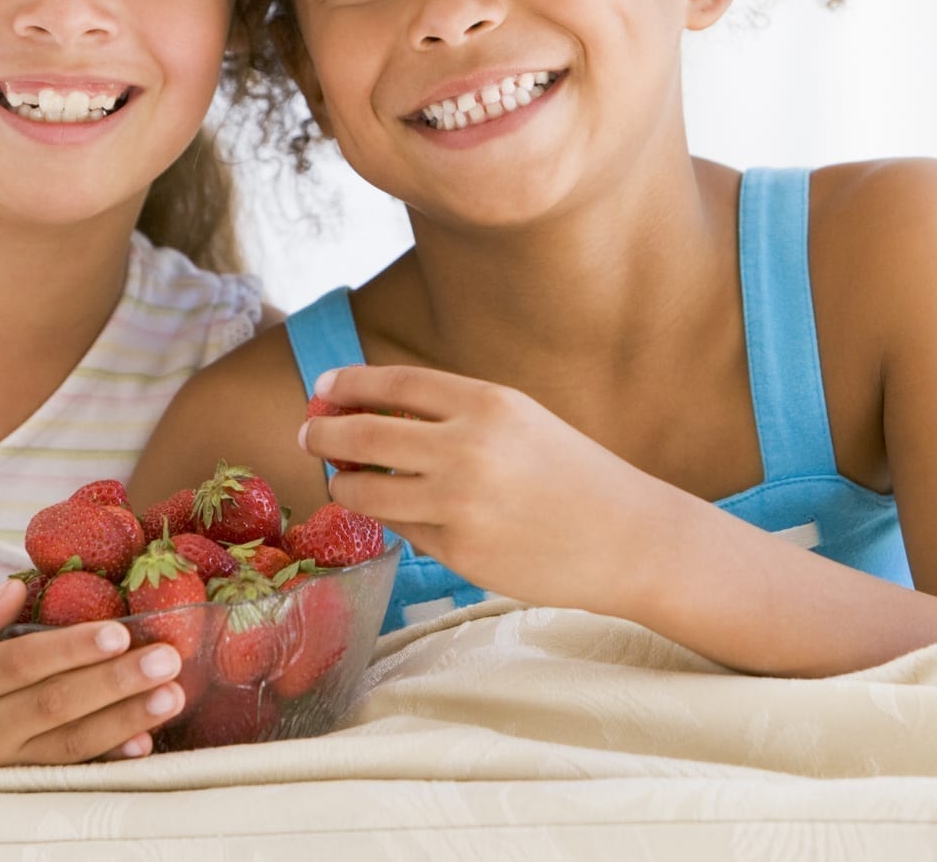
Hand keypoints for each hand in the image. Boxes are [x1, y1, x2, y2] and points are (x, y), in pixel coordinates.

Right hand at [0, 579, 187, 765]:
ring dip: (125, 720)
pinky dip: (108, 762)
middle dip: (114, 682)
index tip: (117, 632)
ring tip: (170, 696)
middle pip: (55, 704)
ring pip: (70, 743)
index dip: (69, 650)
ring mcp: (5, 766)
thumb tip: (14, 586)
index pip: (21, 664)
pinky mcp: (21, 789)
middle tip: (164, 660)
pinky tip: (143, 744)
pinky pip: (69, 775)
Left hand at [300, 365, 673, 617]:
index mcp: (486, 403)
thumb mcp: (518, 419)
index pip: (393, 384)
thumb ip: (453, 414)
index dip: (348, 385)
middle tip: (309, 435)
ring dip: (345, 485)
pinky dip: (392, 520)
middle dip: (324, 435)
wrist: (627, 536)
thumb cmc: (570, 473)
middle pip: (363, 436)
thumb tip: (372, 412)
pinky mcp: (458, 551)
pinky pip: (403, 530)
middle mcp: (467, 448)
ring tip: (344, 481)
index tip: (322, 390)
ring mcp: (459, 504)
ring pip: (368, 492)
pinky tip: (397, 515)